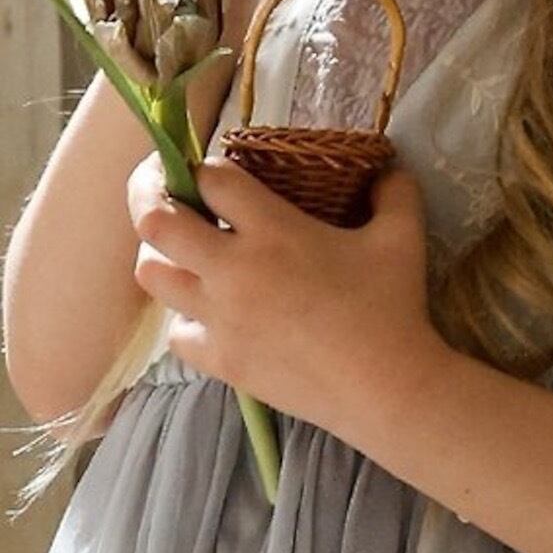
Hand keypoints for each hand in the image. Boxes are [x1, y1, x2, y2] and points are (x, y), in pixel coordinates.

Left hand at [129, 152, 448, 433]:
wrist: (383, 387)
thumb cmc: (391, 304)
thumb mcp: (402, 234)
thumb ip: (395, 189)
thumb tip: (387, 165)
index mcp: (273, 229)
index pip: (212, 179)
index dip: (207, 165)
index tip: (216, 170)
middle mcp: (233, 269)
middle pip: (155, 222)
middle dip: (150, 197)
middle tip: (164, 191)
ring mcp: (220, 319)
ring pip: (152, 276)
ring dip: (162, 256)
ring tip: (184, 250)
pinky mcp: (219, 361)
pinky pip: (176, 332)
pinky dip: (185, 316)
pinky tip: (210, 310)